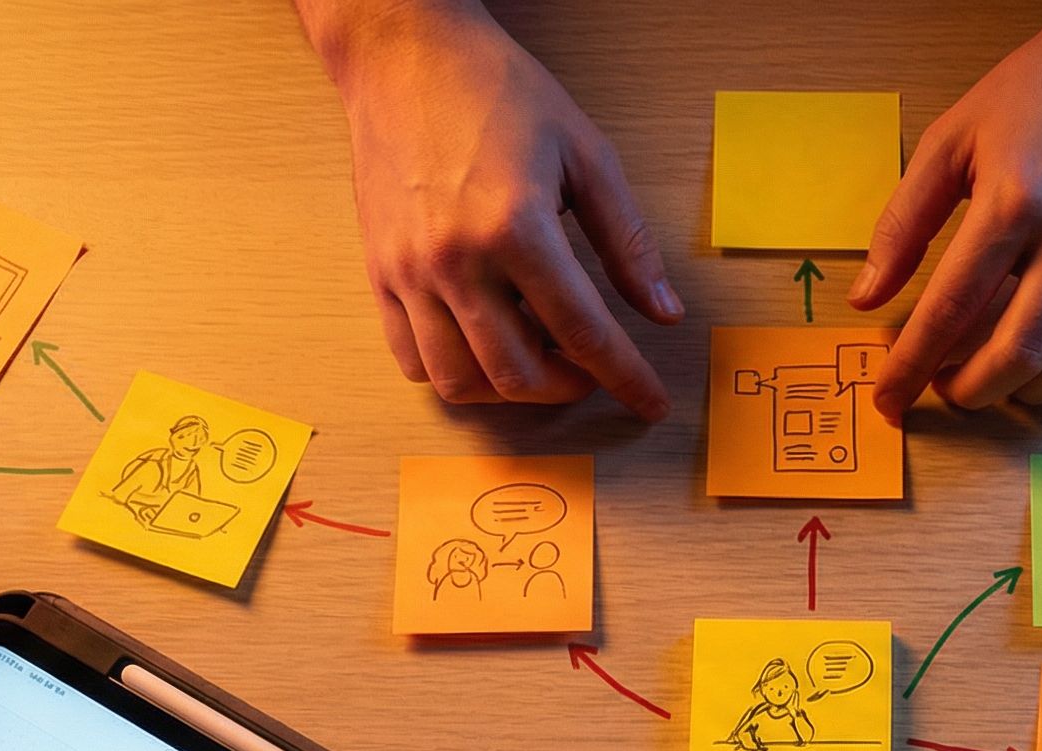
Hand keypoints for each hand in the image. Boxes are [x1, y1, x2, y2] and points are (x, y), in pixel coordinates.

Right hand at [303, 0, 679, 418]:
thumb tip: (661, 311)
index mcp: (517, 228)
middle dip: (568, 387)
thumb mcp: (586, 154)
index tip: (651, 403)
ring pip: (459, 380)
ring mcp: (409, 272)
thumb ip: (627, 241)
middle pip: (519, 374)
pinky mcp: (379, 272)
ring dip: (510, 389)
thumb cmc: (496, 91)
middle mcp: (455, 260)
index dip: (626, 377)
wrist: (405, 57)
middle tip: (592, 368)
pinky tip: (484, 345)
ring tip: (539, 356)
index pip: (583, 332)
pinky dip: (454, 372)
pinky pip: (411, 357)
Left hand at [850, 0, 1041, 418]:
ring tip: (1000, 382)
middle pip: (1019, 350)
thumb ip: (904, 222)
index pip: (951, 306)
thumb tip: (867, 297)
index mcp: (1014, 198)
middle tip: (946, 389)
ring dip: (1031, 393)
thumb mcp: (953, 139)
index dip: (913, 365)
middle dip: (971, 390)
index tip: (890, 398)